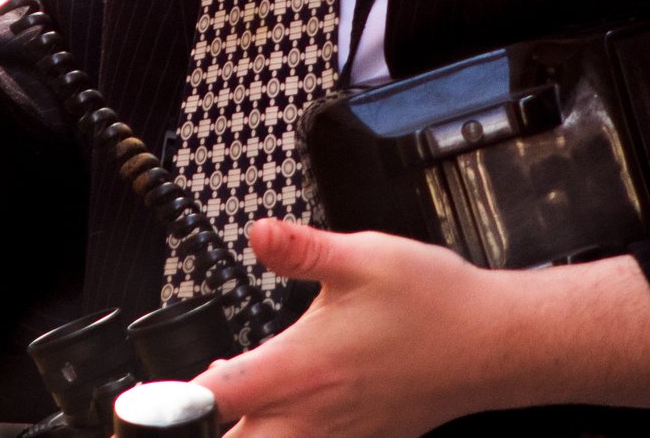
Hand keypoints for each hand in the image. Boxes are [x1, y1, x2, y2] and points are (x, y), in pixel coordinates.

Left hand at [195, 223, 649, 437]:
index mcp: (301, 368)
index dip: (179, 399)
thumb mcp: (363, 256)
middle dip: (211, 430)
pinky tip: (288, 416)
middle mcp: (315, 413)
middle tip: (190, 409)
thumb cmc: (436, 303)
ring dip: (249, 434)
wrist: (498, 345)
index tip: (151, 398)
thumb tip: (257, 233)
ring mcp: (341, 433)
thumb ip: (301, 250)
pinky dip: (289, 437)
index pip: (219, 396)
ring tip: (236, 411)